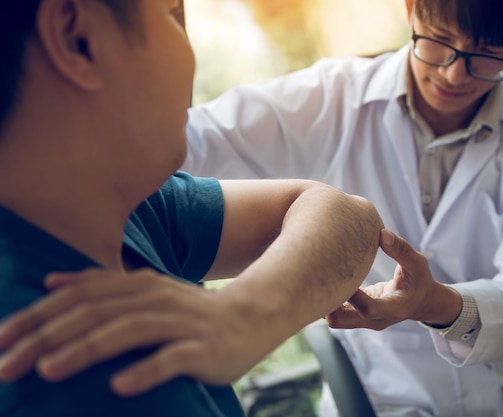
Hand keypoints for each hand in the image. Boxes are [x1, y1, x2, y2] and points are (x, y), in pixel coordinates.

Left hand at [0, 268, 276, 395]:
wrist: (251, 315)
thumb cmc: (191, 312)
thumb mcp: (146, 291)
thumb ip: (100, 285)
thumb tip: (51, 281)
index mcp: (137, 284)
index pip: (78, 297)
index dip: (36, 317)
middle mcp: (155, 298)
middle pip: (95, 314)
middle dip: (47, 338)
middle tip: (7, 365)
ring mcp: (180, 322)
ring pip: (127, 332)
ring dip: (87, 350)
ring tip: (49, 370)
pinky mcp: (202, 348)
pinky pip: (171, 359)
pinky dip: (145, 370)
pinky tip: (119, 386)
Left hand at [325, 229, 461, 330]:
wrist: (420, 302)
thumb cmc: (418, 280)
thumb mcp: (418, 264)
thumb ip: (402, 250)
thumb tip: (382, 233)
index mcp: (393, 308)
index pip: (367, 309)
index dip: (352, 295)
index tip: (342, 273)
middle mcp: (375, 320)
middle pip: (340, 321)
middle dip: (326, 302)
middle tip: (318, 275)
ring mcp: (364, 321)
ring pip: (334, 320)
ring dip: (324, 301)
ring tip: (319, 275)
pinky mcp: (356, 316)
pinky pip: (335, 314)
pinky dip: (328, 300)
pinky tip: (325, 279)